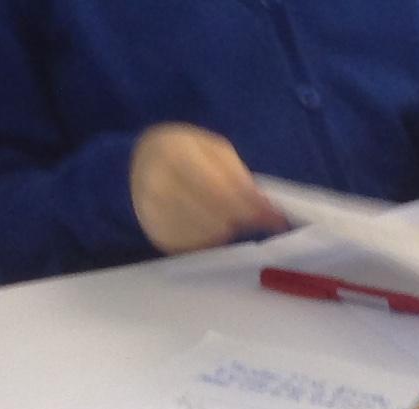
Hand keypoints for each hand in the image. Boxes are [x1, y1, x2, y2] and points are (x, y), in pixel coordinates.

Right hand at [129, 125, 284, 255]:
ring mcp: (152, 212)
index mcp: (173, 153)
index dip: (251, 207)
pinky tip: (210, 224)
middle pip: (215, 216)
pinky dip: (213, 239)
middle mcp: (156, 183)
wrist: (142, 164)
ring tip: (227, 214)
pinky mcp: (157, 235)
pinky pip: (198, 247)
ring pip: (209, 234)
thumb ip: (239, 176)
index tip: (276, 219)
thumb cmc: (187, 155)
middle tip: (255, 217)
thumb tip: (267, 208)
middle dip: (242, 219)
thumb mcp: (213, 151)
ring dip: (228, 229)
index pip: (219, 190)